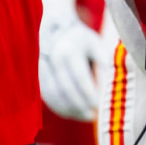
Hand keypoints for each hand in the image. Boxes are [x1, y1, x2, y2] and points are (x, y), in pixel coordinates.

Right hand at [37, 0, 98, 120]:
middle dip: (80, 105)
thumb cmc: (82, 39)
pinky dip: (59, 108)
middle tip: (93, 115)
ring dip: (70, 110)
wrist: (57, 27)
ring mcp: (43, 67)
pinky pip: (47, 96)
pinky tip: (73, 113)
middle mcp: (53, 57)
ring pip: (54, 94)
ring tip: (86, 117)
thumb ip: (103, 63)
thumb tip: (108, 87)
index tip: (98, 106)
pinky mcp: (38, 76)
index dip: (89, 93)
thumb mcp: (96, 45)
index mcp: (70, 48)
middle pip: (65, 88)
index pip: (79, 76)